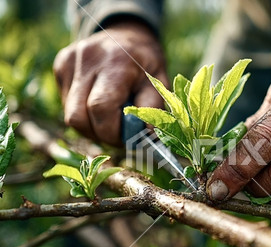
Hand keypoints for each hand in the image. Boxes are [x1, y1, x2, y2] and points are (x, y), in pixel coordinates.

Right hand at [53, 20, 167, 145]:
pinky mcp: (60, 66)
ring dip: (91, 127)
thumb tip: (146, 135)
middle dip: (99, 134)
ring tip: (110, 118)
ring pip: (70, 116)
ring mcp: (69, 62)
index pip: (100, 108)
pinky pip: (67, 105)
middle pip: (78, 117)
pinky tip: (98, 103)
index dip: (112, 132)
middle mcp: (87, 59)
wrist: (127, 33)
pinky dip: (84, 113)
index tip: (127, 137)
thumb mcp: (158, 81)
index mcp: (116, 62)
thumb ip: (152, 107)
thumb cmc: (145, 63)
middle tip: (118, 133)